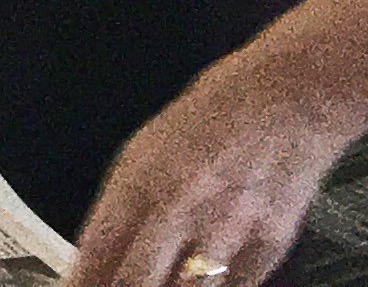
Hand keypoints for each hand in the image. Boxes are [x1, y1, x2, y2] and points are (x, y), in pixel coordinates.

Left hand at [71, 53, 347, 286]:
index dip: (83, 281)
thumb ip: (125, 206)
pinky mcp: (270, 246)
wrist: (284, 99)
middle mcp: (180, 205)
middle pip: (137, 281)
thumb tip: (100, 257)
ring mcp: (227, 229)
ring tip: (164, 285)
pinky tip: (204, 281)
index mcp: (139, 177)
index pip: (98, 249)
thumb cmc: (212, 119)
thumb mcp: (148, 151)